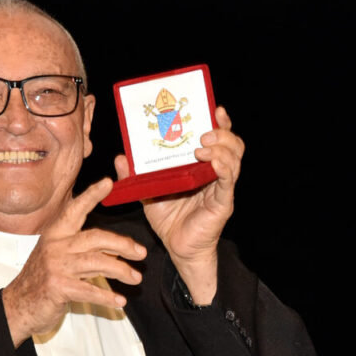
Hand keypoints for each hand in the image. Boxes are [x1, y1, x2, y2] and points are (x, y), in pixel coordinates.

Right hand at [2, 177, 147, 346]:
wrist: (18, 306)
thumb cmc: (42, 280)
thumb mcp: (59, 256)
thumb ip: (84, 249)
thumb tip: (117, 248)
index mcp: (56, 234)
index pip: (75, 209)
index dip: (92, 195)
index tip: (109, 182)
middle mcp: (55, 246)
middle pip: (96, 238)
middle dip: (123, 244)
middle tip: (141, 253)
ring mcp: (56, 266)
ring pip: (97, 262)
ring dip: (121, 270)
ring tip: (136, 278)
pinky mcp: (58, 287)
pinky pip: (89, 290)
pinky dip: (107, 296)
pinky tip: (120, 301)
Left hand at [114, 105, 242, 303]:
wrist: (177, 248)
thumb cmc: (168, 219)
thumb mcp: (147, 192)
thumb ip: (135, 175)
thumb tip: (121, 157)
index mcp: (201, 166)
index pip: (218, 139)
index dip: (219, 122)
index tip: (213, 107)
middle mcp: (216, 173)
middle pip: (232, 144)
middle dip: (222, 131)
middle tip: (203, 129)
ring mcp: (222, 188)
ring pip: (235, 159)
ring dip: (221, 147)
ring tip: (202, 145)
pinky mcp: (223, 202)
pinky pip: (229, 181)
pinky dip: (223, 167)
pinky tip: (212, 162)